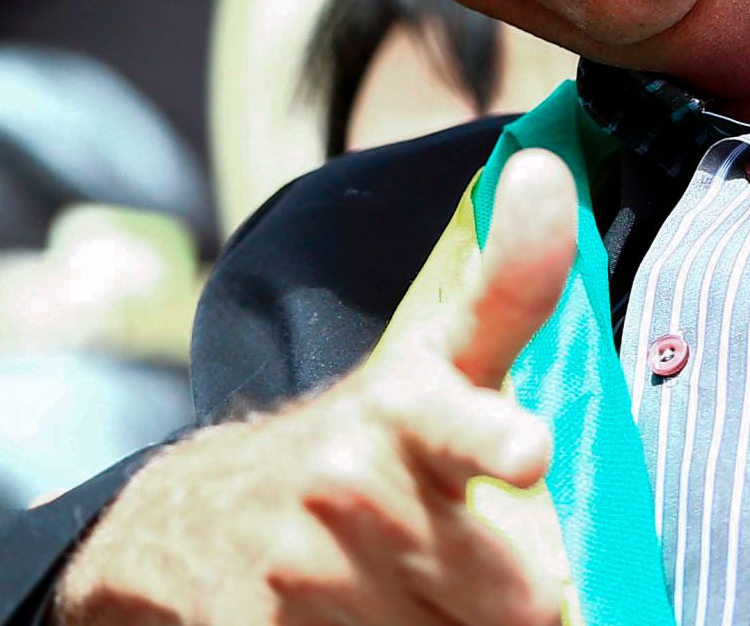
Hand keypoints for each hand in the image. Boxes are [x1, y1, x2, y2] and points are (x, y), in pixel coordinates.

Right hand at [55, 149, 579, 625]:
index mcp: (406, 408)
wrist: (196, 522)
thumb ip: (512, 287)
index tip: (531, 450)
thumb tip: (552, 169)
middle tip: (491, 575)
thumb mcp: (433, 357)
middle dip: (517, 600)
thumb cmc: (366, 438)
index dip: (492, 435)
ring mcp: (306, 572)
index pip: (455, 414)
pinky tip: (365, 620)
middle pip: (509, 594)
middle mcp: (353, 485)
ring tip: (415, 592)